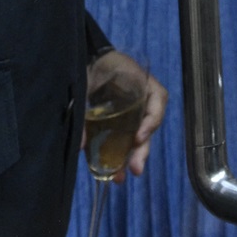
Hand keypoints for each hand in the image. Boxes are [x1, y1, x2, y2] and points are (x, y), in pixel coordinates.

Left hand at [88, 49, 166, 179]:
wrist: (90, 58)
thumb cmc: (95, 64)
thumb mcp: (89, 80)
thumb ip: (84, 108)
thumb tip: (80, 144)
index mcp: (143, 83)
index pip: (156, 104)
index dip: (149, 123)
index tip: (137, 139)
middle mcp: (143, 101)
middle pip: (147, 128)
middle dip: (141, 150)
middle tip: (135, 170)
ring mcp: (133, 114)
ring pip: (136, 139)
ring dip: (129, 158)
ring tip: (120, 179)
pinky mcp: (121, 123)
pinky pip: (122, 140)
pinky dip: (117, 155)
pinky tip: (109, 171)